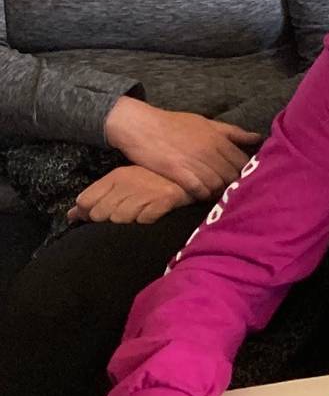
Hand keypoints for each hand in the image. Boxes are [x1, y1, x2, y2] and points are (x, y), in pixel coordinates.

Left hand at [70, 164, 193, 225]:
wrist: (191, 174)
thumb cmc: (154, 179)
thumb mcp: (123, 181)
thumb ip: (96, 196)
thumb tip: (70, 215)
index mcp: (115, 177)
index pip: (85, 201)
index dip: (88, 212)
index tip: (98, 214)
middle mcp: (127, 184)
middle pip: (99, 214)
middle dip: (106, 219)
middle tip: (122, 214)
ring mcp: (145, 193)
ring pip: (119, 219)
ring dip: (126, 221)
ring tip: (137, 215)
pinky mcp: (163, 201)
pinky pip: (143, 220)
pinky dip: (145, 221)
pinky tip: (151, 215)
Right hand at [103, 98, 259, 198]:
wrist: (140, 125)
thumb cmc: (173, 123)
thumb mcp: (206, 122)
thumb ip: (232, 132)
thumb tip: (257, 137)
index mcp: (218, 138)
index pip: (242, 161)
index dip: (244, 172)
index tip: (241, 178)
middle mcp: (209, 151)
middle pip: (232, 175)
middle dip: (232, 184)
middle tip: (228, 189)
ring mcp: (194, 162)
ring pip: (217, 185)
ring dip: (218, 192)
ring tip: (215, 193)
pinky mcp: (177, 172)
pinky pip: (199, 189)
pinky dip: (202, 195)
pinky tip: (201, 194)